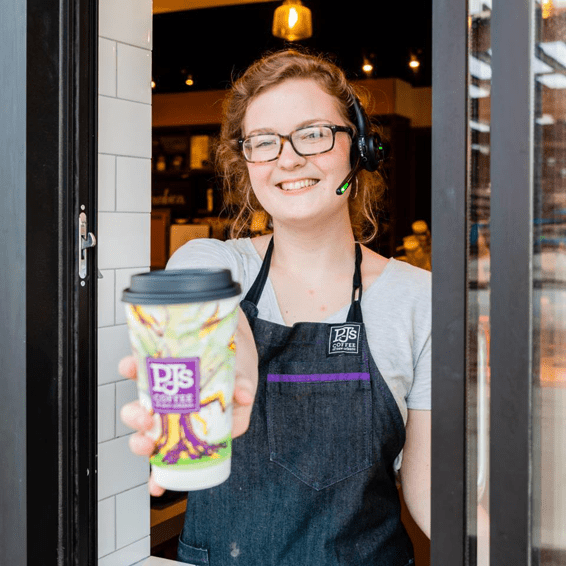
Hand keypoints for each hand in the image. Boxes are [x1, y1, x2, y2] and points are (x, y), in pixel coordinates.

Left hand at [119, 308, 258, 495]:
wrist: (229, 325)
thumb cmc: (238, 358)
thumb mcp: (245, 376)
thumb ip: (243, 388)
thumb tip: (242, 395)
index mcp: (201, 421)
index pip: (181, 453)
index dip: (165, 471)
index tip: (156, 485)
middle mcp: (180, 408)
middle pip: (156, 434)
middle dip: (144, 441)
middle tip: (147, 437)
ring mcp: (166, 388)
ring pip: (143, 408)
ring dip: (135, 413)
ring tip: (142, 409)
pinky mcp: (157, 365)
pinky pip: (137, 370)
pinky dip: (131, 369)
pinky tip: (132, 367)